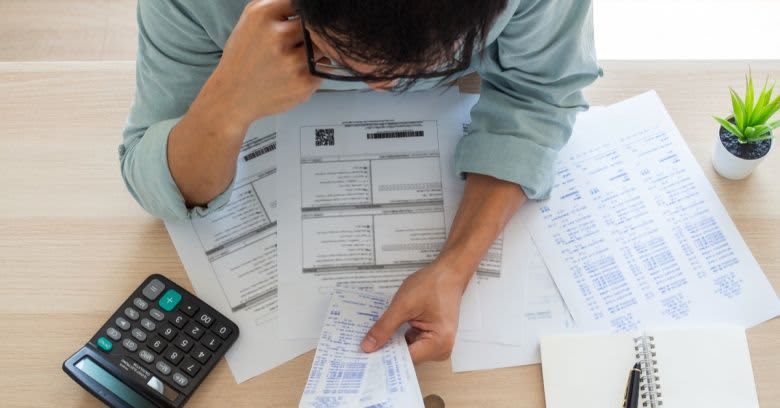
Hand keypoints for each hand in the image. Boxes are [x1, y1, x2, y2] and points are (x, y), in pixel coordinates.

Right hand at [205, 0, 320, 127]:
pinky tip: (292, 74)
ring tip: (291, 59)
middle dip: (307, 34)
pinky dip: (312, 70)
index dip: (302, 14)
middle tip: (294, 44)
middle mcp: (277, 36)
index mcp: (263, 15)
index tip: (298, 22)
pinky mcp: (302, 83)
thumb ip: (279, 6)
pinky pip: (322, 68)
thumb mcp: (252, 20)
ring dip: (313, 52)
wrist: (232, 95)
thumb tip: (310, 7)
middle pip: (314, 25)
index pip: (301, 4)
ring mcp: (291, 61)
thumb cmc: (244, 56)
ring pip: (321, 47)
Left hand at [360, 260, 467, 362]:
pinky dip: (399, 338)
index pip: (406, 359)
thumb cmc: (433, 284)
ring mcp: (438, 344)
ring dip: (393, 343)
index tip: (365, 356)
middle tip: (365, 346)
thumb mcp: (403, 306)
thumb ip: (384, 327)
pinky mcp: (433, 338)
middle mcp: (441, 349)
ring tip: (374, 337)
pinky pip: (412, 343)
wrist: (448, 272)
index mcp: (439, 343)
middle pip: (407, 357)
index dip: (384, 357)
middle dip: (388, 350)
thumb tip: (368, 347)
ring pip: (408, 350)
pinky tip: (388, 332)